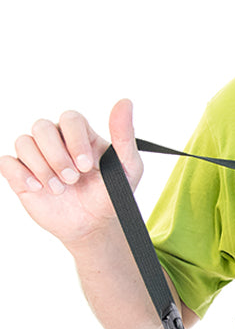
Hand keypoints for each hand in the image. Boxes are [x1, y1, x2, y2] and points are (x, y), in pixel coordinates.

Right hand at [0, 99, 142, 248]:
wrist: (93, 226)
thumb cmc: (111, 195)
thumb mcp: (128, 168)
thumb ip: (125, 136)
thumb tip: (125, 102)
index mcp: (81, 136)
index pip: (70, 119)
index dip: (75, 140)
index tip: (86, 166)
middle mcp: (56, 141)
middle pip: (43, 127)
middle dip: (57, 155)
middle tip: (72, 179)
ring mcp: (37, 157)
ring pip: (24, 142)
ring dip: (42, 167)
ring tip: (59, 189)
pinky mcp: (21, 174)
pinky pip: (8, 162)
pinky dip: (21, 174)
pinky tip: (38, 188)